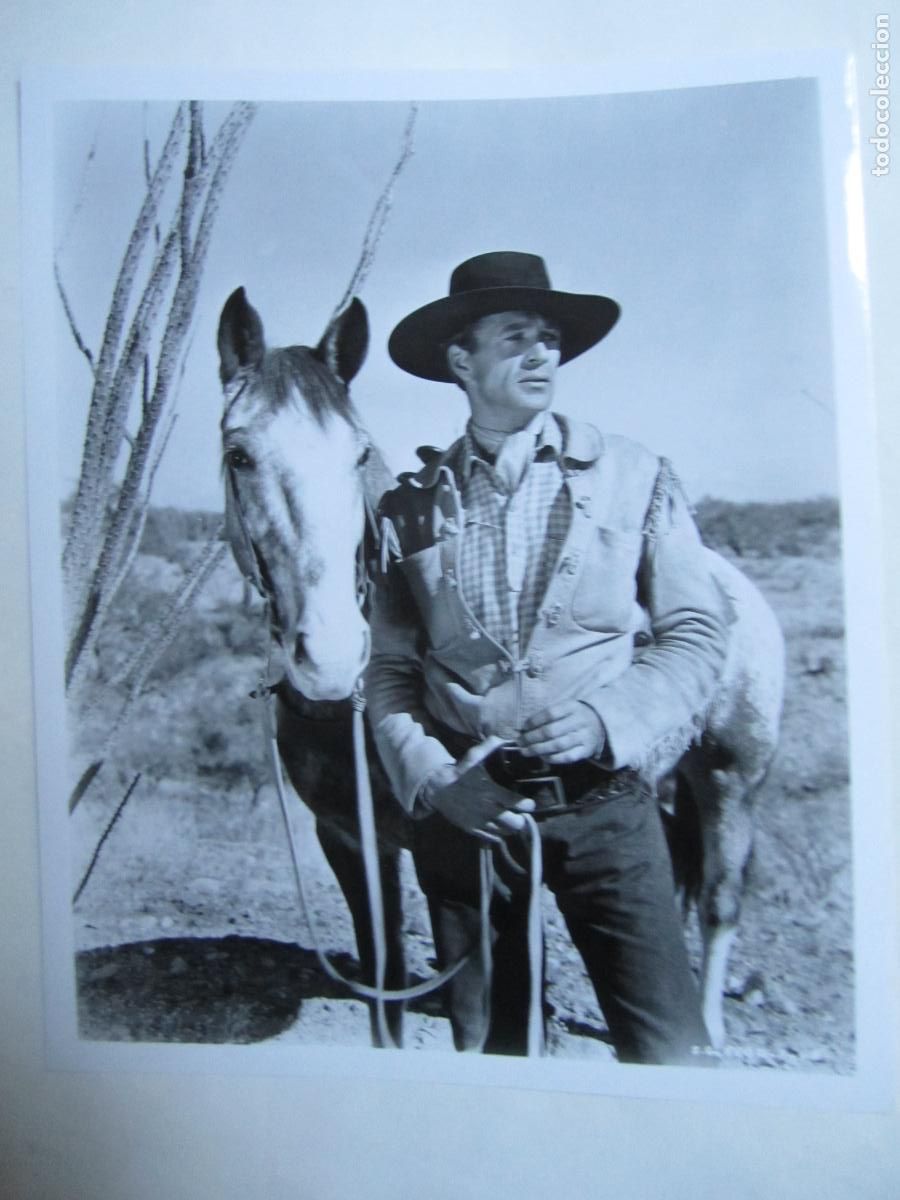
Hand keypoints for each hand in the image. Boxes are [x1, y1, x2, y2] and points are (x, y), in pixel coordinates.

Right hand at [419, 735, 534, 841]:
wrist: (438, 789)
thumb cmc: (460, 772)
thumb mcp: (474, 755)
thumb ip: (491, 746)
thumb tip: (507, 737)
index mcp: (489, 791)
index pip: (516, 803)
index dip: (527, 805)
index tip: (529, 803)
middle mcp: (487, 809)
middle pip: (514, 823)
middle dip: (521, 819)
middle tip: (521, 813)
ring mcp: (479, 821)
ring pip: (505, 832)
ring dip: (511, 827)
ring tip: (511, 819)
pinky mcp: (473, 829)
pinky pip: (493, 838)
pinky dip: (499, 833)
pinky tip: (498, 824)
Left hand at [518, 701, 604, 764]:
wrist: (600, 725)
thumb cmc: (574, 716)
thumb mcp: (565, 708)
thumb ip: (547, 716)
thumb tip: (524, 728)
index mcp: (572, 707)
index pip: (550, 713)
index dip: (534, 721)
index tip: (523, 727)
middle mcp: (579, 721)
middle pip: (552, 731)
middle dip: (532, 738)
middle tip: (520, 742)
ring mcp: (584, 736)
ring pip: (558, 745)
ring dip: (538, 749)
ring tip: (525, 751)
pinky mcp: (586, 750)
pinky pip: (567, 757)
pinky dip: (553, 758)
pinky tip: (542, 757)